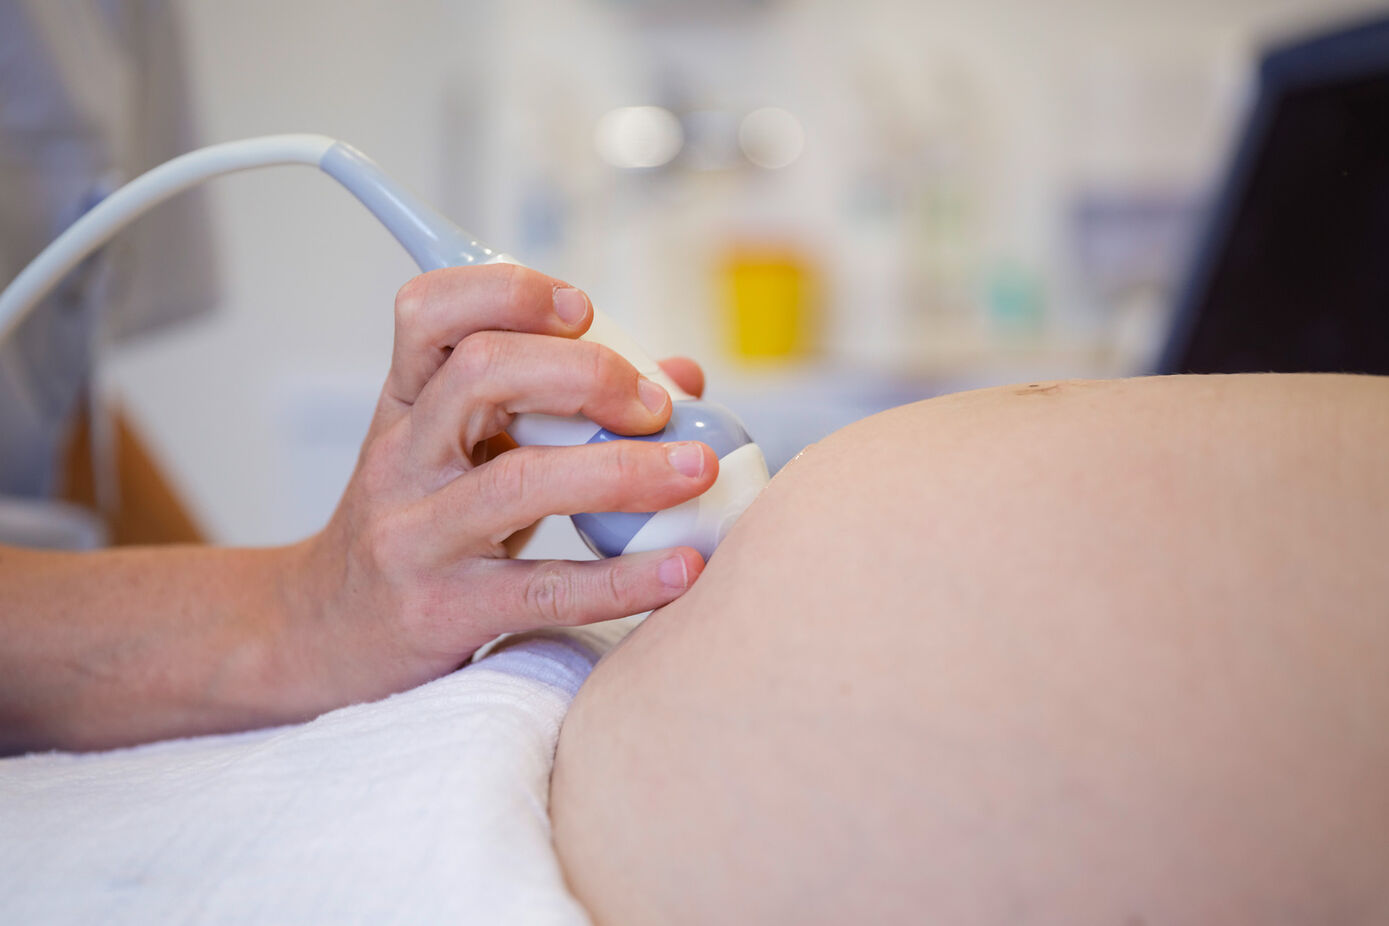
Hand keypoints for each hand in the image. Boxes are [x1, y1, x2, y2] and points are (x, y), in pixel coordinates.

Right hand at [286, 264, 715, 708]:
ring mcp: (417, 536)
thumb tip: (679, 379)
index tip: (582, 309)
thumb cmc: (418, 531)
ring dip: (622, 469)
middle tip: (653, 406)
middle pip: (482, 374)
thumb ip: (555, 408)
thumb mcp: (459, 455)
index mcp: (406, 405)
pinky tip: (679, 572)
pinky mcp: (443, 611)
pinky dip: (623, 578)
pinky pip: (543, 590)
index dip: (509, 292)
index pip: (430, 312)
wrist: (324, 637)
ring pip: (519, 481)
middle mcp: (403, 459)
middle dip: (586, 373)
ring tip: (692, 470)